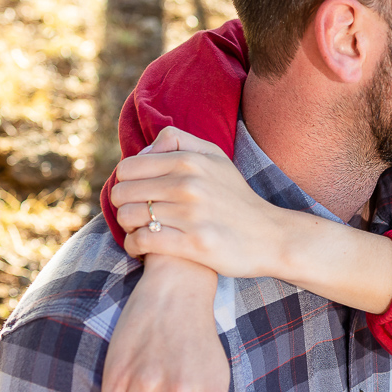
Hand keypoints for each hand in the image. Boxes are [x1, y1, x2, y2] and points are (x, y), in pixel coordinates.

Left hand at [111, 126, 284, 278]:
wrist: (270, 236)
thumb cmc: (235, 197)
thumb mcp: (215, 157)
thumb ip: (178, 142)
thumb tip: (145, 149)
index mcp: (190, 161)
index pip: (127, 168)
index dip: (125, 183)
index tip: (137, 196)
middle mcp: (189, 184)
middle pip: (122, 193)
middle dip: (122, 207)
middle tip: (136, 217)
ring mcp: (192, 215)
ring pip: (128, 218)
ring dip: (127, 229)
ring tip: (139, 232)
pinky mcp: (195, 244)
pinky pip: (143, 242)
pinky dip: (134, 247)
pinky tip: (142, 249)